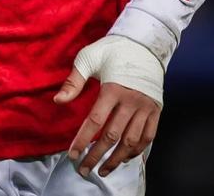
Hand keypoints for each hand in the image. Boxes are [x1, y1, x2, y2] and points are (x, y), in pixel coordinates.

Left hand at [54, 36, 161, 178]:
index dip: (83, 140)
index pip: (96, 121)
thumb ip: (74, 81)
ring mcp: (146, 108)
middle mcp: (131, 101)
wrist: (144, 44)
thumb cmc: (112, 50)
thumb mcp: (89, 58)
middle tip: (83, 168)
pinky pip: (148, 137)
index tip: (72, 154)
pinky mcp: (156, 110)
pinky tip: (124, 157)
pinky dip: (136, 150)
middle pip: (113, 136)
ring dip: (116, 159)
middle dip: (96, 155)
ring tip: (102, 169)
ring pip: (131, 141)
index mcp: (113, 88)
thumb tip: (58, 101)